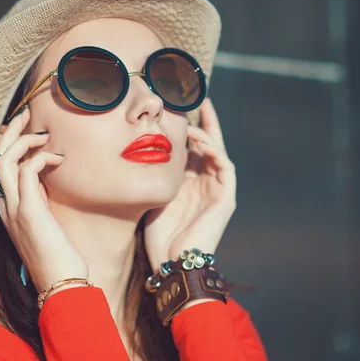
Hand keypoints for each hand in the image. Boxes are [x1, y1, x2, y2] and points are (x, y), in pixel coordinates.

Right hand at [0, 106, 87, 292]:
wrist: (59, 282)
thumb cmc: (55, 254)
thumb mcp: (41, 220)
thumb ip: (35, 198)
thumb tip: (39, 175)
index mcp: (6, 210)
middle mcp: (4, 207)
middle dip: (8, 133)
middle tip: (25, 115)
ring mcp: (14, 209)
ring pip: (5, 160)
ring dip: (24, 140)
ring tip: (44, 135)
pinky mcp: (29, 211)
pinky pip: (27, 171)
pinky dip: (41, 158)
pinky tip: (57, 159)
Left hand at [144, 98, 236, 272]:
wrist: (172, 262)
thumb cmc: (159, 234)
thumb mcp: (152, 197)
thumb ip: (151, 174)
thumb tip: (133, 149)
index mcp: (189, 182)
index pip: (192, 148)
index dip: (189, 127)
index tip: (178, 107)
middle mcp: (205, 182)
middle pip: (209, 143)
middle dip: (206, 121)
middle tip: (201, 97)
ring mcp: (217, 189)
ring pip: (217, 151)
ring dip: (206, 135)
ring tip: (191, 123)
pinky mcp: (226, 198)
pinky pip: (225, 166)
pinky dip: (215, 152)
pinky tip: (201, 142)